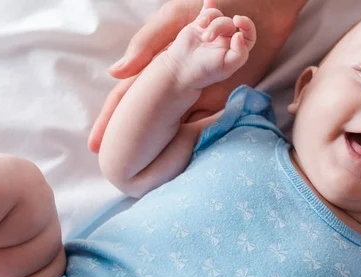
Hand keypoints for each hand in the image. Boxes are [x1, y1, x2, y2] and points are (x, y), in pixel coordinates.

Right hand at [88, 0, 306, 152]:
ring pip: (176, 123)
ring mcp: (199, 89)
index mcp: (158, 62)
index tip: (95, 147)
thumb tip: (115, 74)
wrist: (265, 6)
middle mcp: (175, 81)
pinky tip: (186, 155)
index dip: (110, 121)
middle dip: (133, 143)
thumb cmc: (220, 1)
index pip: (128, 96)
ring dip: (165, 145)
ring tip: (147, 173)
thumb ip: (147, 43)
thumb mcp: (175, 17)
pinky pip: (210, 118)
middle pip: (148, 116)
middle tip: (116, 174)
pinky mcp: (225, 92)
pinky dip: (198, 134)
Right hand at [164, 0, 255, 89]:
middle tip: (207, 38)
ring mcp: (213, 31)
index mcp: (235, 50)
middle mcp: (226, 39)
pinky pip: (207, 10)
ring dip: (209, 20)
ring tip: (200, 35)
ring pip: (217, 15)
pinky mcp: (199, 25)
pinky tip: (208, 0)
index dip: (247, 25)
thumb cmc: (206, 70)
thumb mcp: (227, 66)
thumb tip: (240, 34)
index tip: (237, 20)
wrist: (182, 68)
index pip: (248, 35)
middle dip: (218, 26)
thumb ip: (240, 53)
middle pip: (229, 23)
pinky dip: (209, 4)